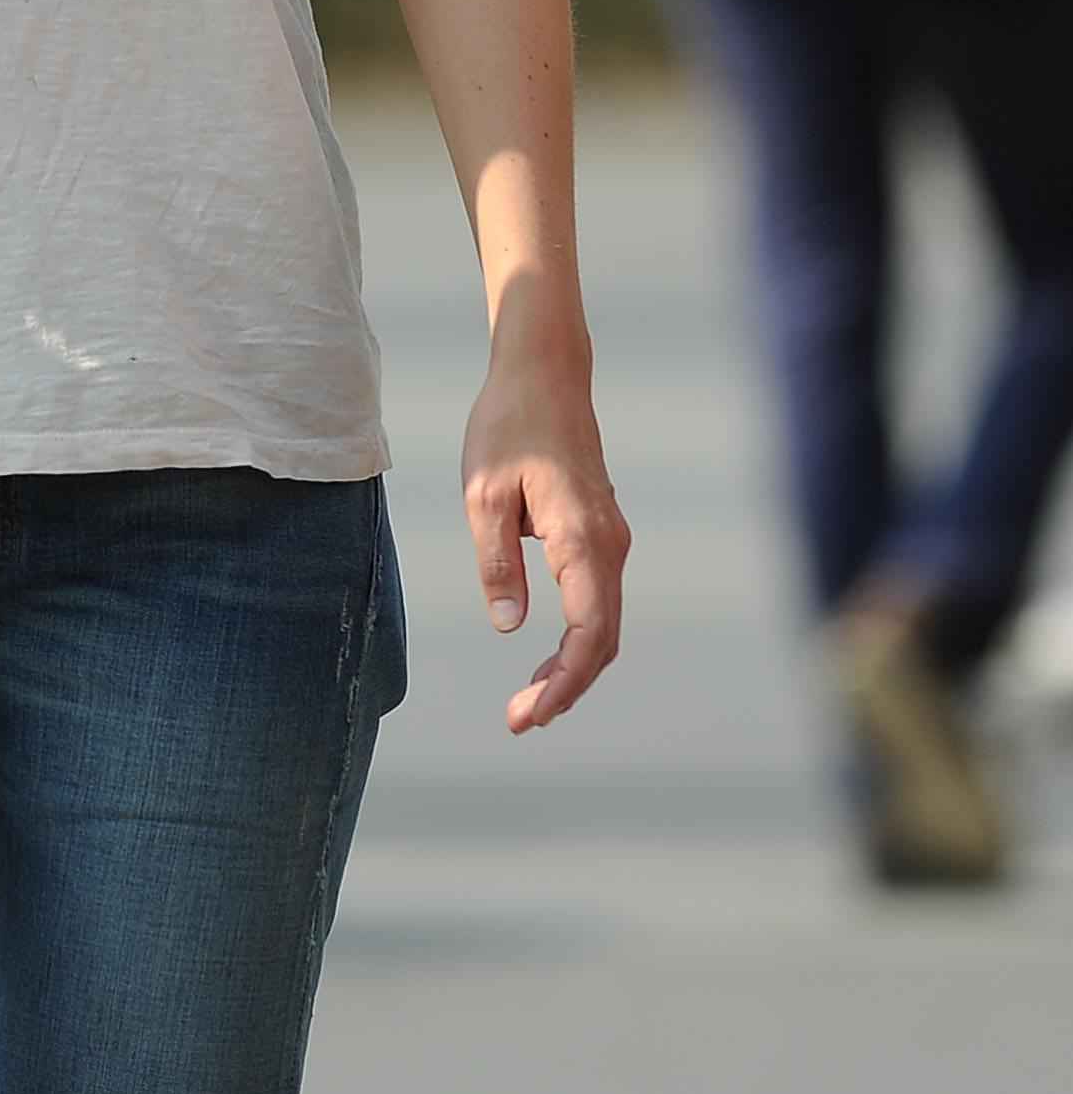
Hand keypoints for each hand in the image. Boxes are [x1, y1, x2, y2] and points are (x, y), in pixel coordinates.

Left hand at [462, 356, 627, 732]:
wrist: (544, 372)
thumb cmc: (508, 426)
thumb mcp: (483, 495)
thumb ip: (496, 562)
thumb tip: (509, 626)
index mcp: (582, 539)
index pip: (588, 634)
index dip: (563, 683)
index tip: (529, 715)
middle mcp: (609, 545)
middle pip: (602, 639)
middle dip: (566, 687)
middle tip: (519, 720)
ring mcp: (610, 538)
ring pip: (604, 623)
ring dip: (573, 668)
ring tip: (530, 702)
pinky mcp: (600, 532)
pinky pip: (598, 600)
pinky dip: (579, 639)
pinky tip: (547, 658)